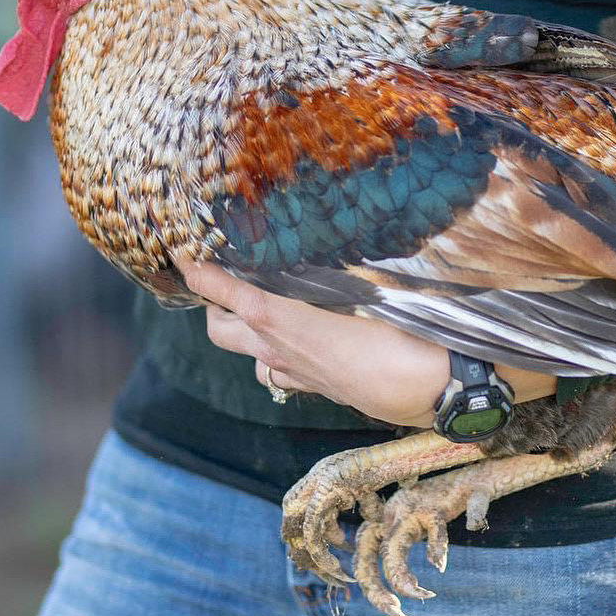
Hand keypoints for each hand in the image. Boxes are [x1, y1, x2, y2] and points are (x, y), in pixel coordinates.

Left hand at [181, 261, 556, 426]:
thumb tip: (335, 227)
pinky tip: (301, 341)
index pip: (223, 292)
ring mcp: (297, 375)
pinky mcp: (319, 389)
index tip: (182, 254)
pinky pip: (282, 374)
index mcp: (282, 321)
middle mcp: (280, 351)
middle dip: (215, 305)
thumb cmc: (403, 328)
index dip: (199, 273)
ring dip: (247, 335)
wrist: (432, 387)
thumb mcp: (368, 283)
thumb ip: (339, 260)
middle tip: (226, 278)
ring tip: (262, 307)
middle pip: (220, 330)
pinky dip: (279, 358)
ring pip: (250, 357)